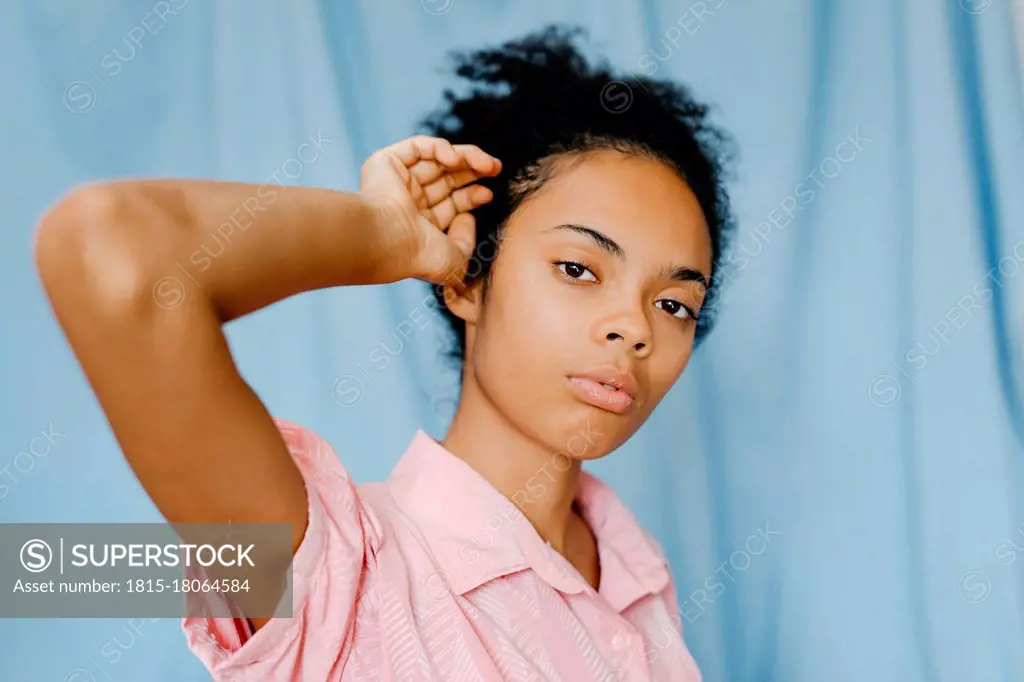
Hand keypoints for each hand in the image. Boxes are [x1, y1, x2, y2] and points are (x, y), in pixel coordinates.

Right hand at [360, 135, 501, 284]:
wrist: (389, 240)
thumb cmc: (419, 256)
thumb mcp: (455, 260)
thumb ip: (467, 242)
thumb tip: (468, 217)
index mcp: (420, 227)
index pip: (450, 205)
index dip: (472, 196)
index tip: (488, 194)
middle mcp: (408, 204)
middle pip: (447, 180)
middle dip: (473, 173)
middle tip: (496, 169)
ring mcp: (397, 182)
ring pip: (437, 160)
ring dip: (466, 158)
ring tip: (487, 164)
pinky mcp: (387, 163)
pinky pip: (418, 147)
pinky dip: (440, 148)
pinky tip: (456, 158)